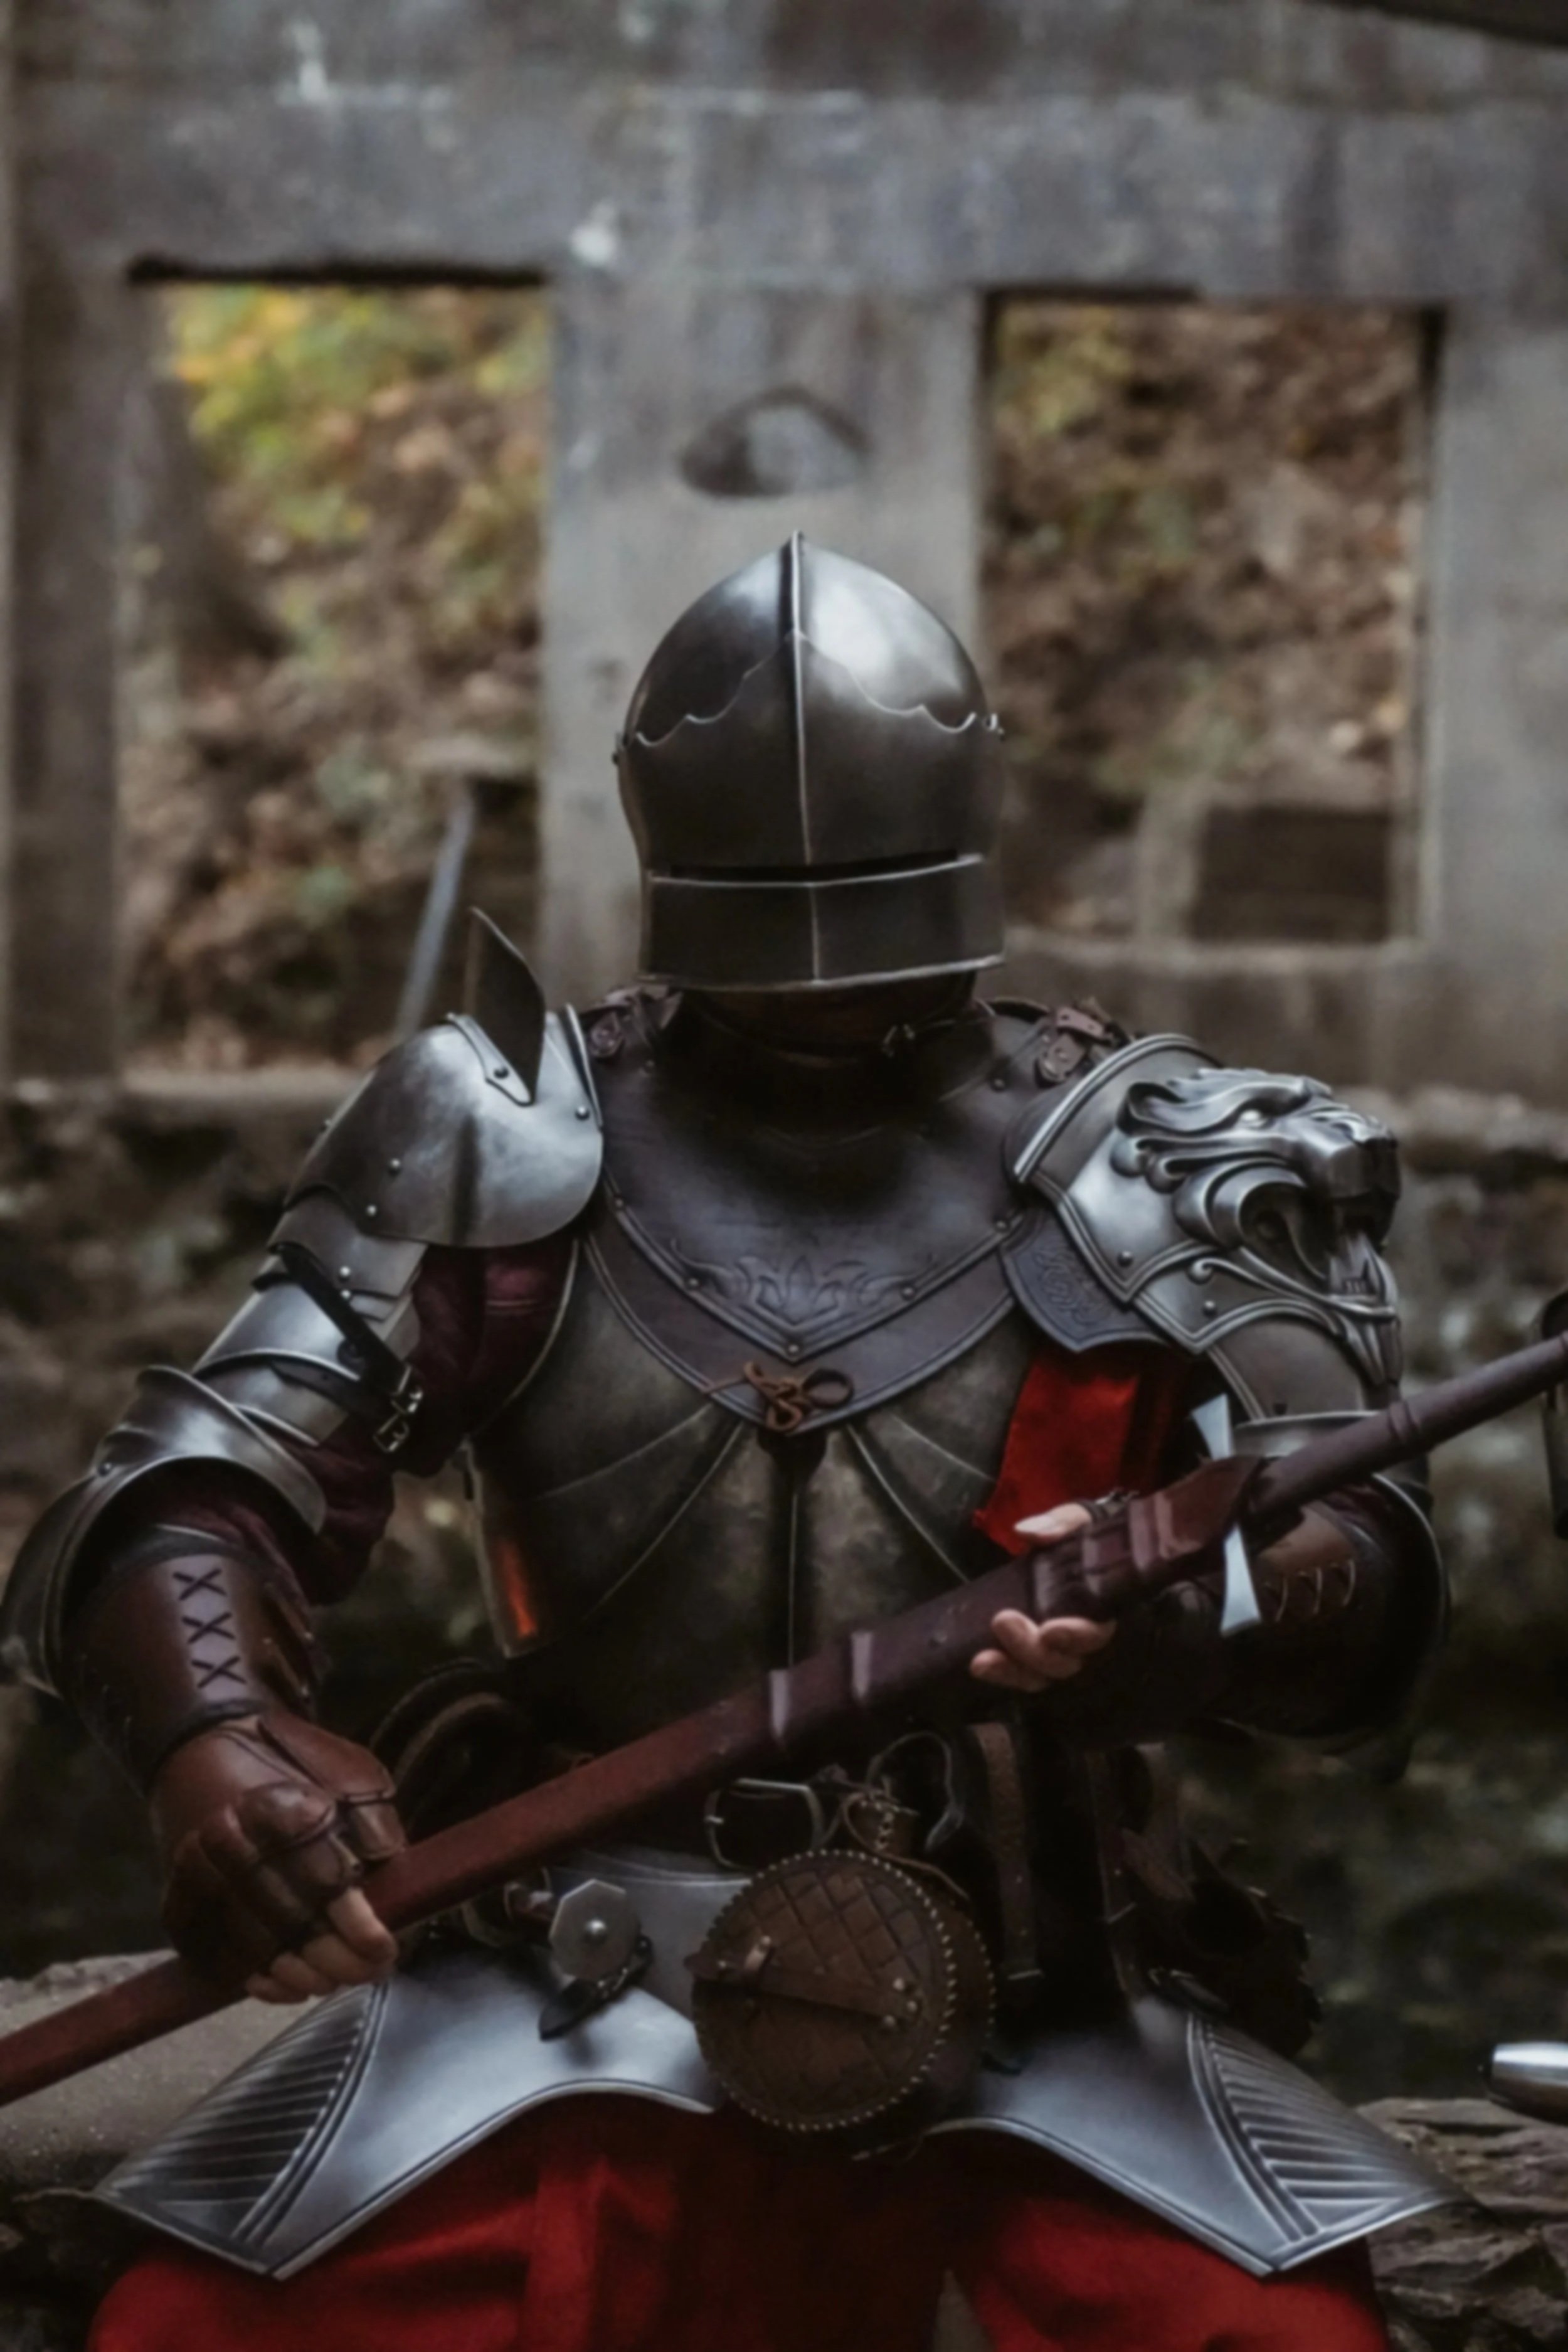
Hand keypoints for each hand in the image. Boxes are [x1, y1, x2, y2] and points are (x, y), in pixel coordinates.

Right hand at [150, 1712, 404, 2003]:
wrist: (200, 1747)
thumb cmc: (287, 1760)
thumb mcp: (344, 1768)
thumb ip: (371, 1819)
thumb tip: (390, 1878)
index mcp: (274, 1807)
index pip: (323, 1882)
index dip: (358, 1926)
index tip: (386, 1949)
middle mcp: (227, 1842)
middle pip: (290, 1924)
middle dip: (337, 1960)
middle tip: (372, 1972)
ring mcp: (194, 1875)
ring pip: (254, 1949)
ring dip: (301, 1976)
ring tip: (336, 1981)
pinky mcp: (176, 1899)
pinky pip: (217, 1957)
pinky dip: (257, 1980)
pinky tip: (289, 1986)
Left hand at [970, 1501, 1117, 1694]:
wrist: (1070, 1548)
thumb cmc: (1080, 1535)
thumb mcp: (1077, 1520)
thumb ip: (1061, 1523)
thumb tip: (1028, 1531)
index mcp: (1100, 1606)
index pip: (1096, 1634)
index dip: (1076, 1637)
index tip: (1049, 1630)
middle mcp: (1080, 1637)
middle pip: (1064, 1663)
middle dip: (1032, 1650)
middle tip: (1002, 1621)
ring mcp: (1055, 1650)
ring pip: (1039, 1676)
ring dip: (1010, 1671)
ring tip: (981, 1662)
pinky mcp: (1030, 1652)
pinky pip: (1018, 1673)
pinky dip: (1001, 1673)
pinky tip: (979, 1665)